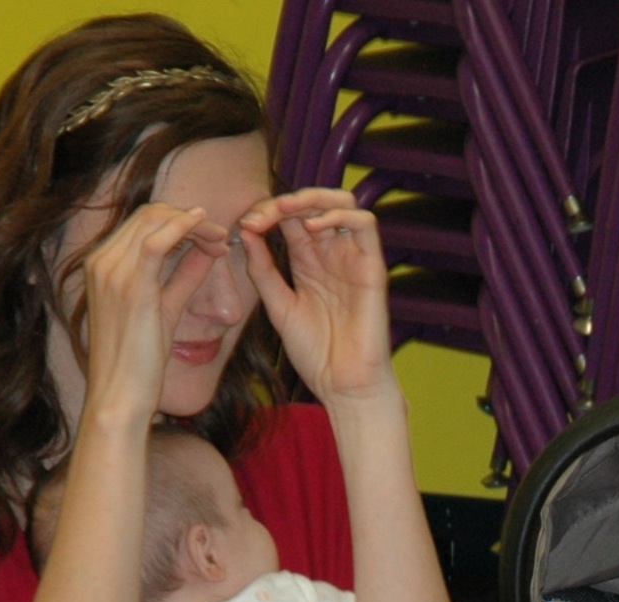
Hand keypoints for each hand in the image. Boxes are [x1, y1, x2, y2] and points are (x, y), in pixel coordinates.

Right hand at [74, 202, 231, 423]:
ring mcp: (112, 272)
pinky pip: (158, 242)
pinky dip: (186, 229)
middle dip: (190, 218)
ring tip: (222, 239)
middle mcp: (101, 262)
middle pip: (148, 215)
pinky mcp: (132, 288)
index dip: (179, 221)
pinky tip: (211, 233)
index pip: (142, 223)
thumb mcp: (164, 309)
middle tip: (222, 236)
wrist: (120, 397)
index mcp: (101, 265)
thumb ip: (182, 276)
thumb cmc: (139, 363)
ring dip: (195, 223)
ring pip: (154, 221)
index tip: (211, 236)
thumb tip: (206, 250)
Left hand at [237, 191, 392, 404]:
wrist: (344, 385)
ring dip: (313, 199)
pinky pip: (365, 224)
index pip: (290, 219)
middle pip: (316, 204)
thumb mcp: (278, 307)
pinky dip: (339, 215)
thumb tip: (246, 230)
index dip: (267, 212)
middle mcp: (332, 255)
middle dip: (287, 200)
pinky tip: (313, 229)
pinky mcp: (373, 267)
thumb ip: (263, 270)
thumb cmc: (315, 354)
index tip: (245, 224)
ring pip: (343, 204)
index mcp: (309, 263)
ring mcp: (353, 259)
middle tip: (264, 213)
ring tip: (286, 211)